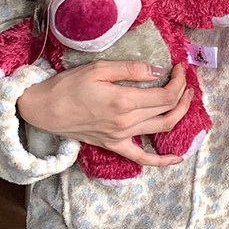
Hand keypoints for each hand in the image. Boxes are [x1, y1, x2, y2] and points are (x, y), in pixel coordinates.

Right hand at [16, 61, 192, 169]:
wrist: (44, 109)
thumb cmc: (69, 85)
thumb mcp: (99, 68)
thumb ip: (131, 69)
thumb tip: (159, 71)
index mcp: (124, 102)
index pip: (166, 95)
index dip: (179, 81)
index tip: (178, 67)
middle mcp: (126, 122)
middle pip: (168, 110)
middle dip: (182, 93)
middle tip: (183, 79)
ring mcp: (121, 137)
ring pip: (162, 129)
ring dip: (179, 114)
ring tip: (184, 99)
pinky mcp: (114, 145)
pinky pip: (142, 158)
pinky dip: (162, 160)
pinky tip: (177, 158)